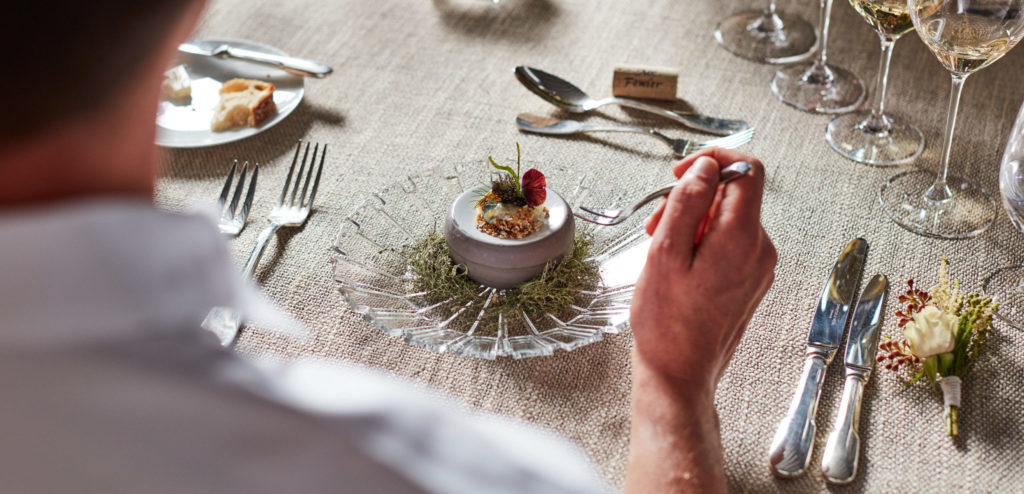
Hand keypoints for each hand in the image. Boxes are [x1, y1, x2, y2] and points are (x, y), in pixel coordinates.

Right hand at [630, 148, 776, 395]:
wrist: (679, 373)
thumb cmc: (667, 322)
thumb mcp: (664, 252)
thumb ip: (686, 203)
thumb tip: (705, 169)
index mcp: (741, 238)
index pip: (747, 169)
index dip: (713, 161)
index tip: (682, 173)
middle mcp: (760, 250)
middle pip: (733, 195)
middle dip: (693, 198)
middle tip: (656, 222)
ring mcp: (759, 267)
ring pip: (728, 220)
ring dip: (694, 222)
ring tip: (661, 248)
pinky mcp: (751, 281)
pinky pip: (730, 243)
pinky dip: (703, 242)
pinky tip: (677, 265)